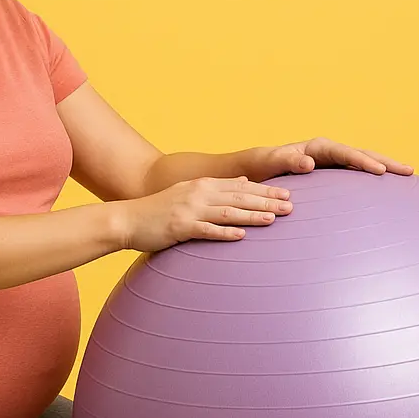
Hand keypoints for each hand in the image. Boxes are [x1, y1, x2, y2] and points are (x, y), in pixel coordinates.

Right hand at [118, 176, 293, 251]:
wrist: (127, 219)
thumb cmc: (159, 210)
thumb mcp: (188, 193)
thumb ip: (216, 188)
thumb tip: (243, 181)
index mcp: (202, 185)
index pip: (240, 186)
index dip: (265, 189)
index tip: (287, 193)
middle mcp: (198, 194)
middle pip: (239, 197)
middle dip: (266, 200)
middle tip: (291, 206)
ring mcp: (189, 210)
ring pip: (227, 212)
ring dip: (252, 215)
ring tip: (274, 219)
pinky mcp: (179, 227)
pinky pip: (206, 230)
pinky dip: (225, 232)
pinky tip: (242, 235)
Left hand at [249, 137, 413, 181]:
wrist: (261, 168)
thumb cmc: (265, 166)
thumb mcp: (273, 163)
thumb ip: (288, 162)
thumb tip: (309, 163)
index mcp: (318, 147)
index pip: (346, 153)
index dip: (363, 161)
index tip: (379, 170)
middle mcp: (330, 152)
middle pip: (363, 155)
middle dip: (386, 162)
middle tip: (409, 170)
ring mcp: (335, 163)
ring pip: (365, 163)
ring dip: (386, 168)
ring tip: (409, 174)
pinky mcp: (335, 174)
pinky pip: (358, 176)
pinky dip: (375, 180)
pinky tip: (390, 190)